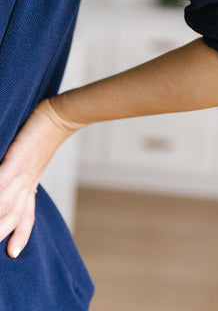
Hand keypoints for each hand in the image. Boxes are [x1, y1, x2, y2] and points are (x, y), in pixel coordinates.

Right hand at [0, 98, 80, 258]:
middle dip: (0, 235)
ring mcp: (20, 175)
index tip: (13, 253)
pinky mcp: (14, 161)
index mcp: (30, 186)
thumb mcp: (32, 161)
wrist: (59, 117)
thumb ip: (20, 176)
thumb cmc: (42, 137)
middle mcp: (25, 185)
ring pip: (4, 207)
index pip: (25, 216)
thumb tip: (9, 180)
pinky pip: (0, 183)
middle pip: (12, 219)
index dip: (19, 235)